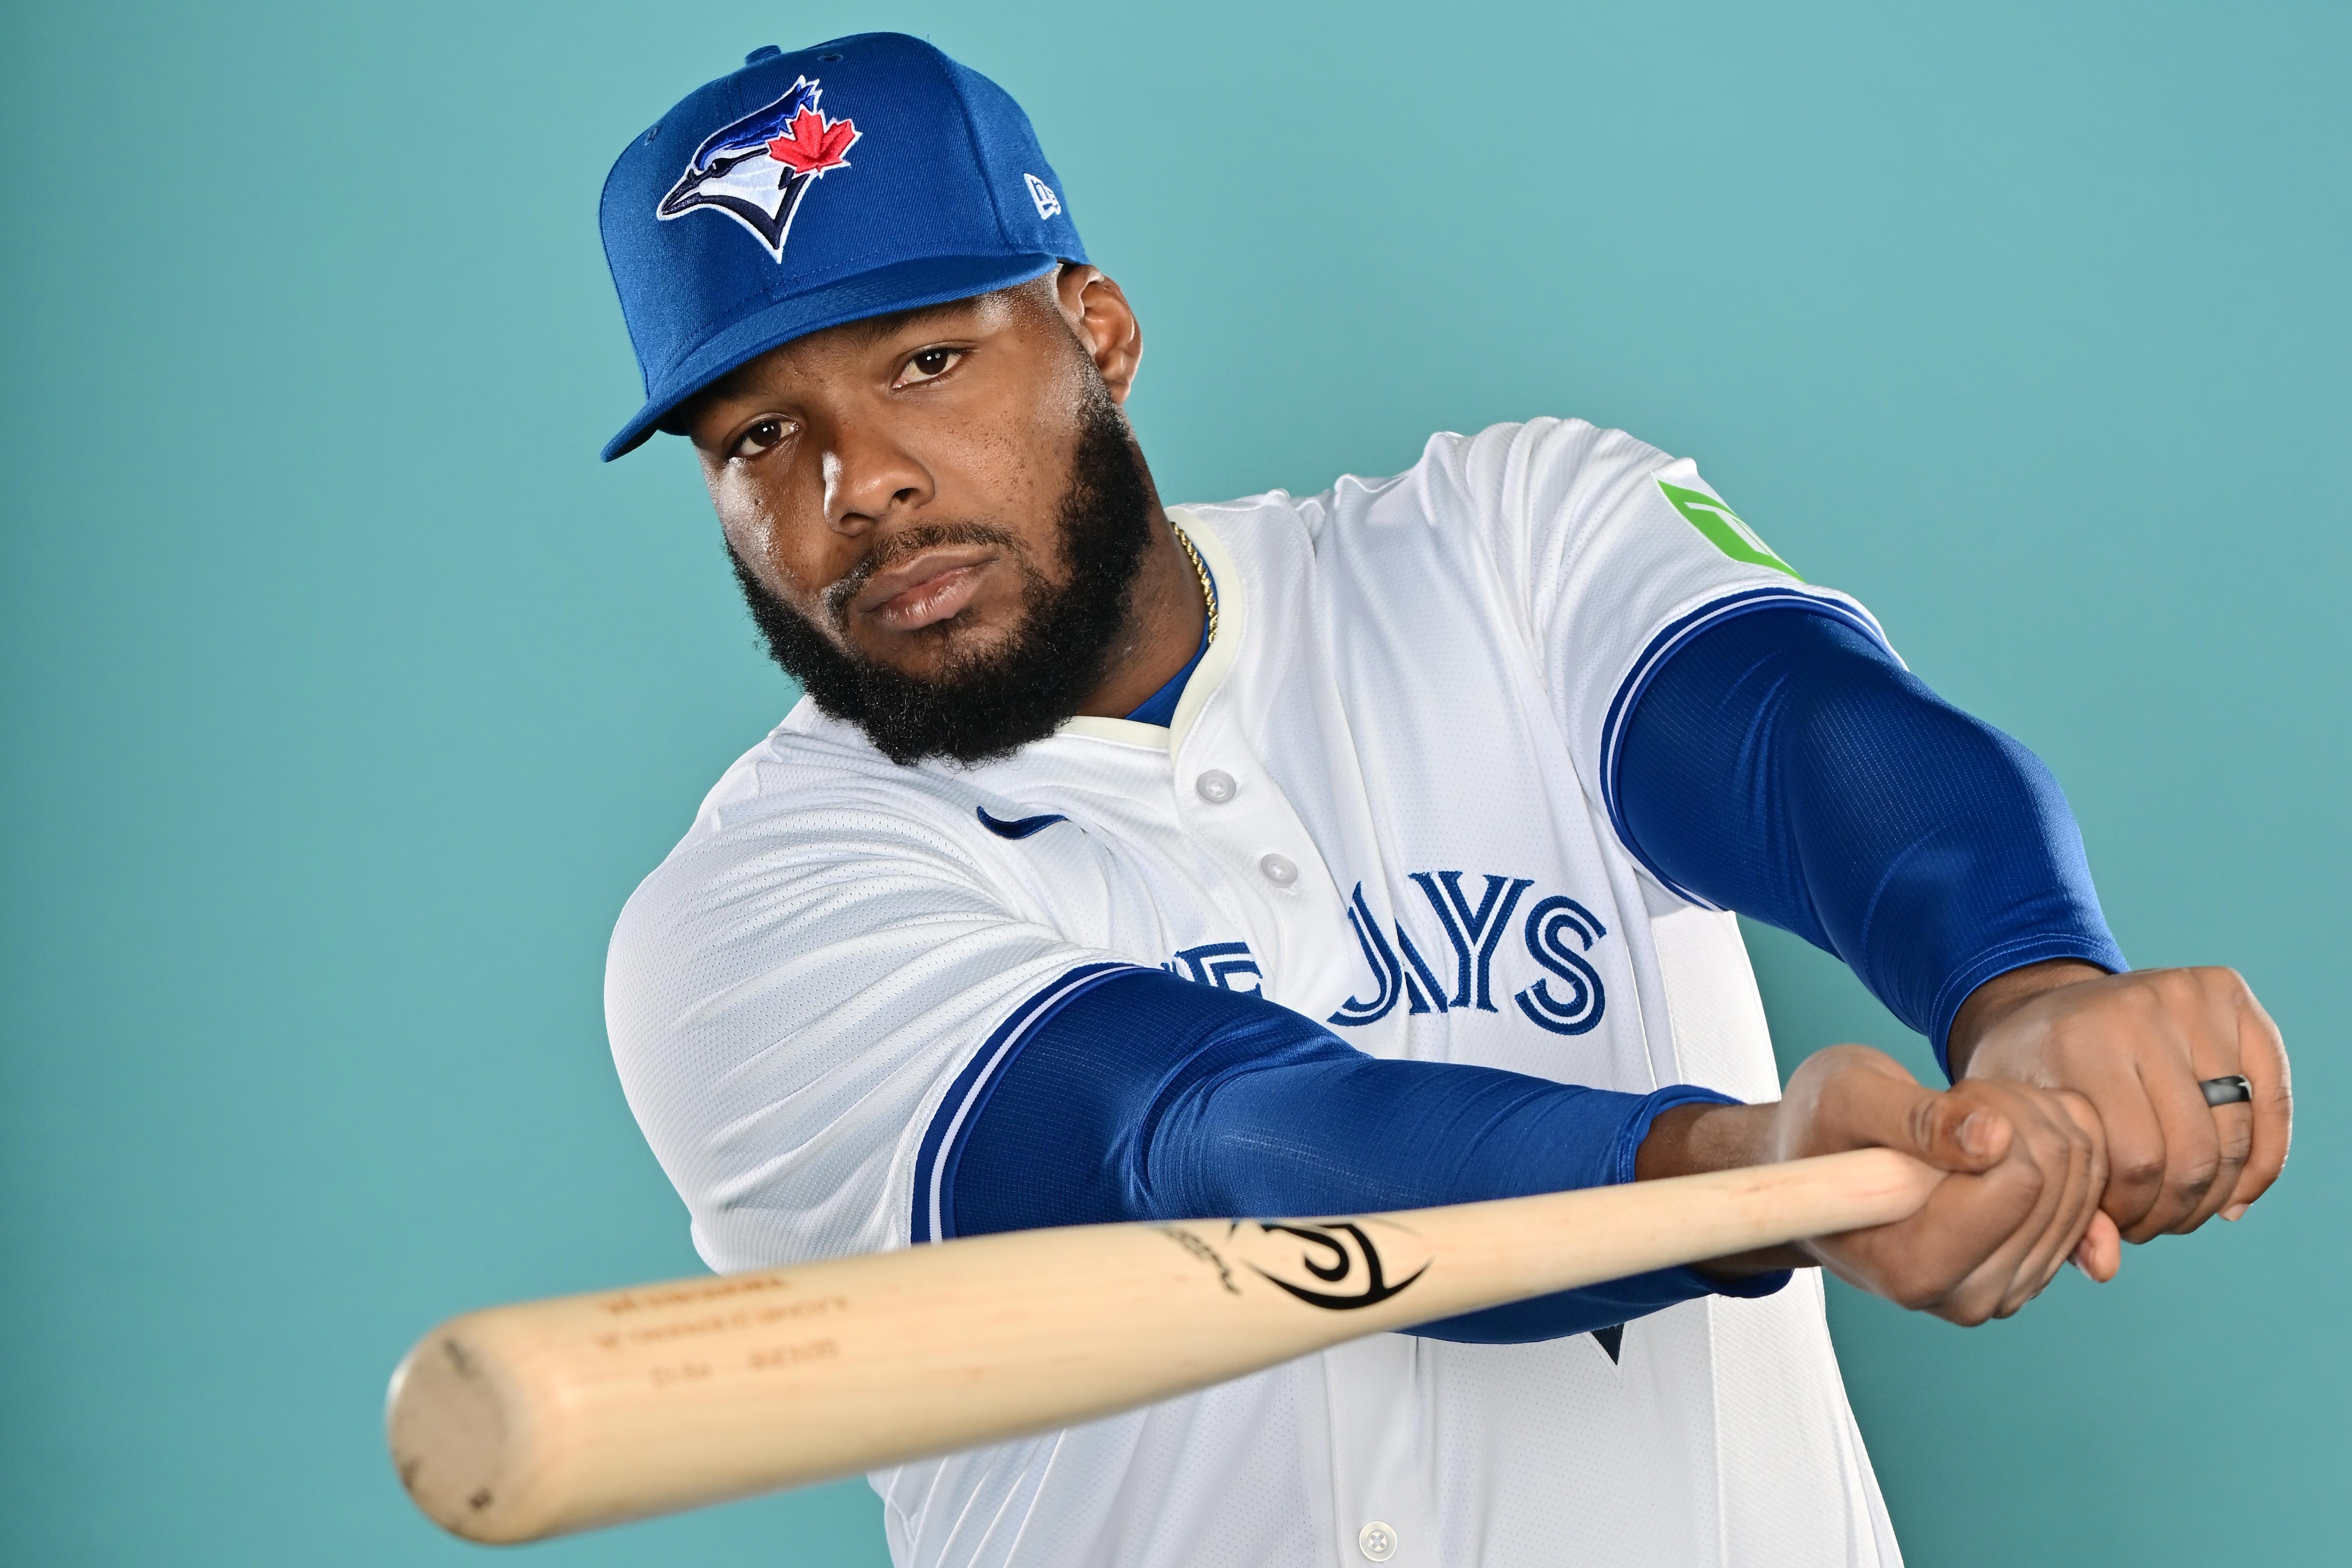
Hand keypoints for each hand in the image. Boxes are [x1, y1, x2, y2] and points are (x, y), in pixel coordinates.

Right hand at [1640, 1045, 2119, 1324]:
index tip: (1946, 1101)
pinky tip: (2001, 1137)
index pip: (2019, 1183)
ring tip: (1967, 1121)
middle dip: (2016, 1114)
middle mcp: (1967, 1298)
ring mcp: (2007, 1289)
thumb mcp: (1845, 1097)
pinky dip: (2057, 1143)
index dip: (1993, 1117)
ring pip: (2084, 1180)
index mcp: (1913, 1270)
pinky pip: (2094, 1190)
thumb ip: (1913, 1118)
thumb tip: (1995, 1139)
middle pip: (2057, 1180)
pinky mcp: (2035, 1270)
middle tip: (1955, 1104)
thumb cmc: (1822, 1132)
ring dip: (2036, 1123)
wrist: (1823, 1167)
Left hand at [1949, 961, 2291, 1242]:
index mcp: (2080, 1040)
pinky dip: (2260, 1162)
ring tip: (2177, 1210)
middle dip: (2172, 1209)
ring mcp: (2190, 998)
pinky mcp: (2230, 996)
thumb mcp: (2020, 1133)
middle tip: (2145, 1224)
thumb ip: (2059, 1200)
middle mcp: (2139, 1008)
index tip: (2111, 1223)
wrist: (2037, 1005)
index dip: (2129, 1211)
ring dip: (2213, 1195)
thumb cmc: (2027, 1080)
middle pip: (2191, 1152)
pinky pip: (2272, 1101)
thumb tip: (2105, 1267)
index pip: (2134, 1160)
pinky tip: (2232, 1196)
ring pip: (2235, 1136)